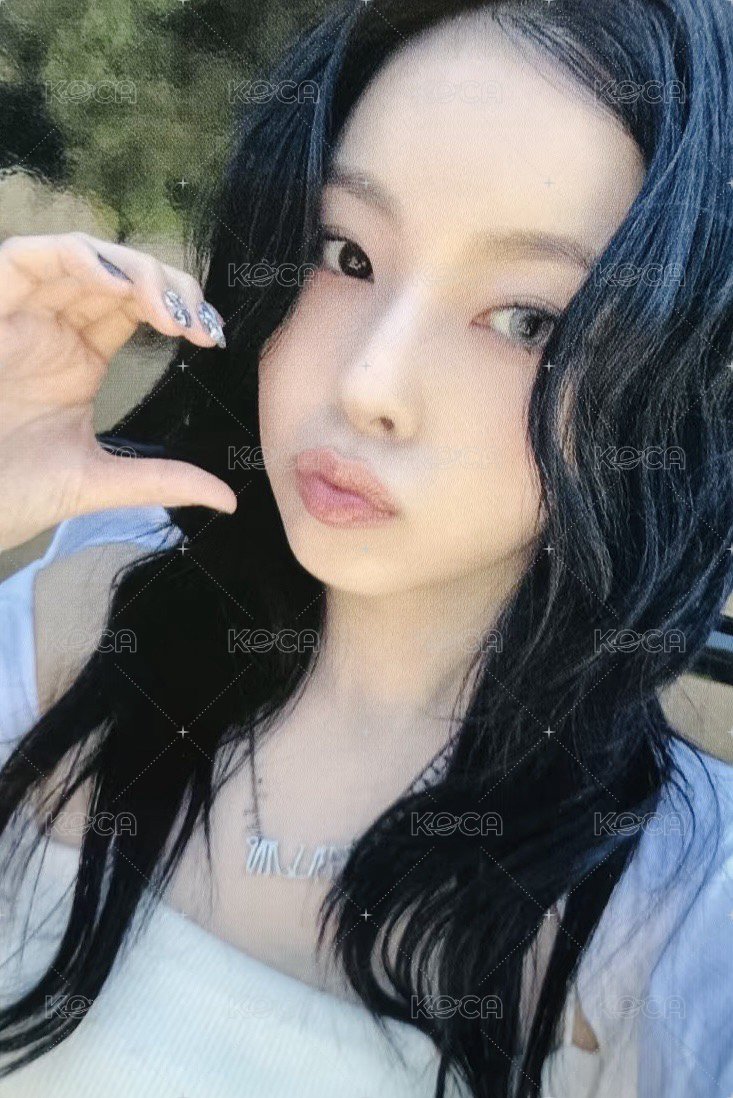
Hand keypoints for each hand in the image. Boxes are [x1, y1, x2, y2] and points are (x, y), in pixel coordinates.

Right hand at [0, 231, 236, 549]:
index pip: (138, 307)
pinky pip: (23, 258)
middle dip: (167, 286)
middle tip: (198, 323)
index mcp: (79, 356)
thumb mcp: (96, 481)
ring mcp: (20, 315)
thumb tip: (228, 499)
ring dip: (130, 268)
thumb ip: (161, 480)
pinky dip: (71, 256)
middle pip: (118, 273)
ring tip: (166, 308)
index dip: (181, 307)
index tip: (212, 337)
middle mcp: (53, 327)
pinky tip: (113, 282)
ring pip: (79, 255)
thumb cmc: (10, 492)